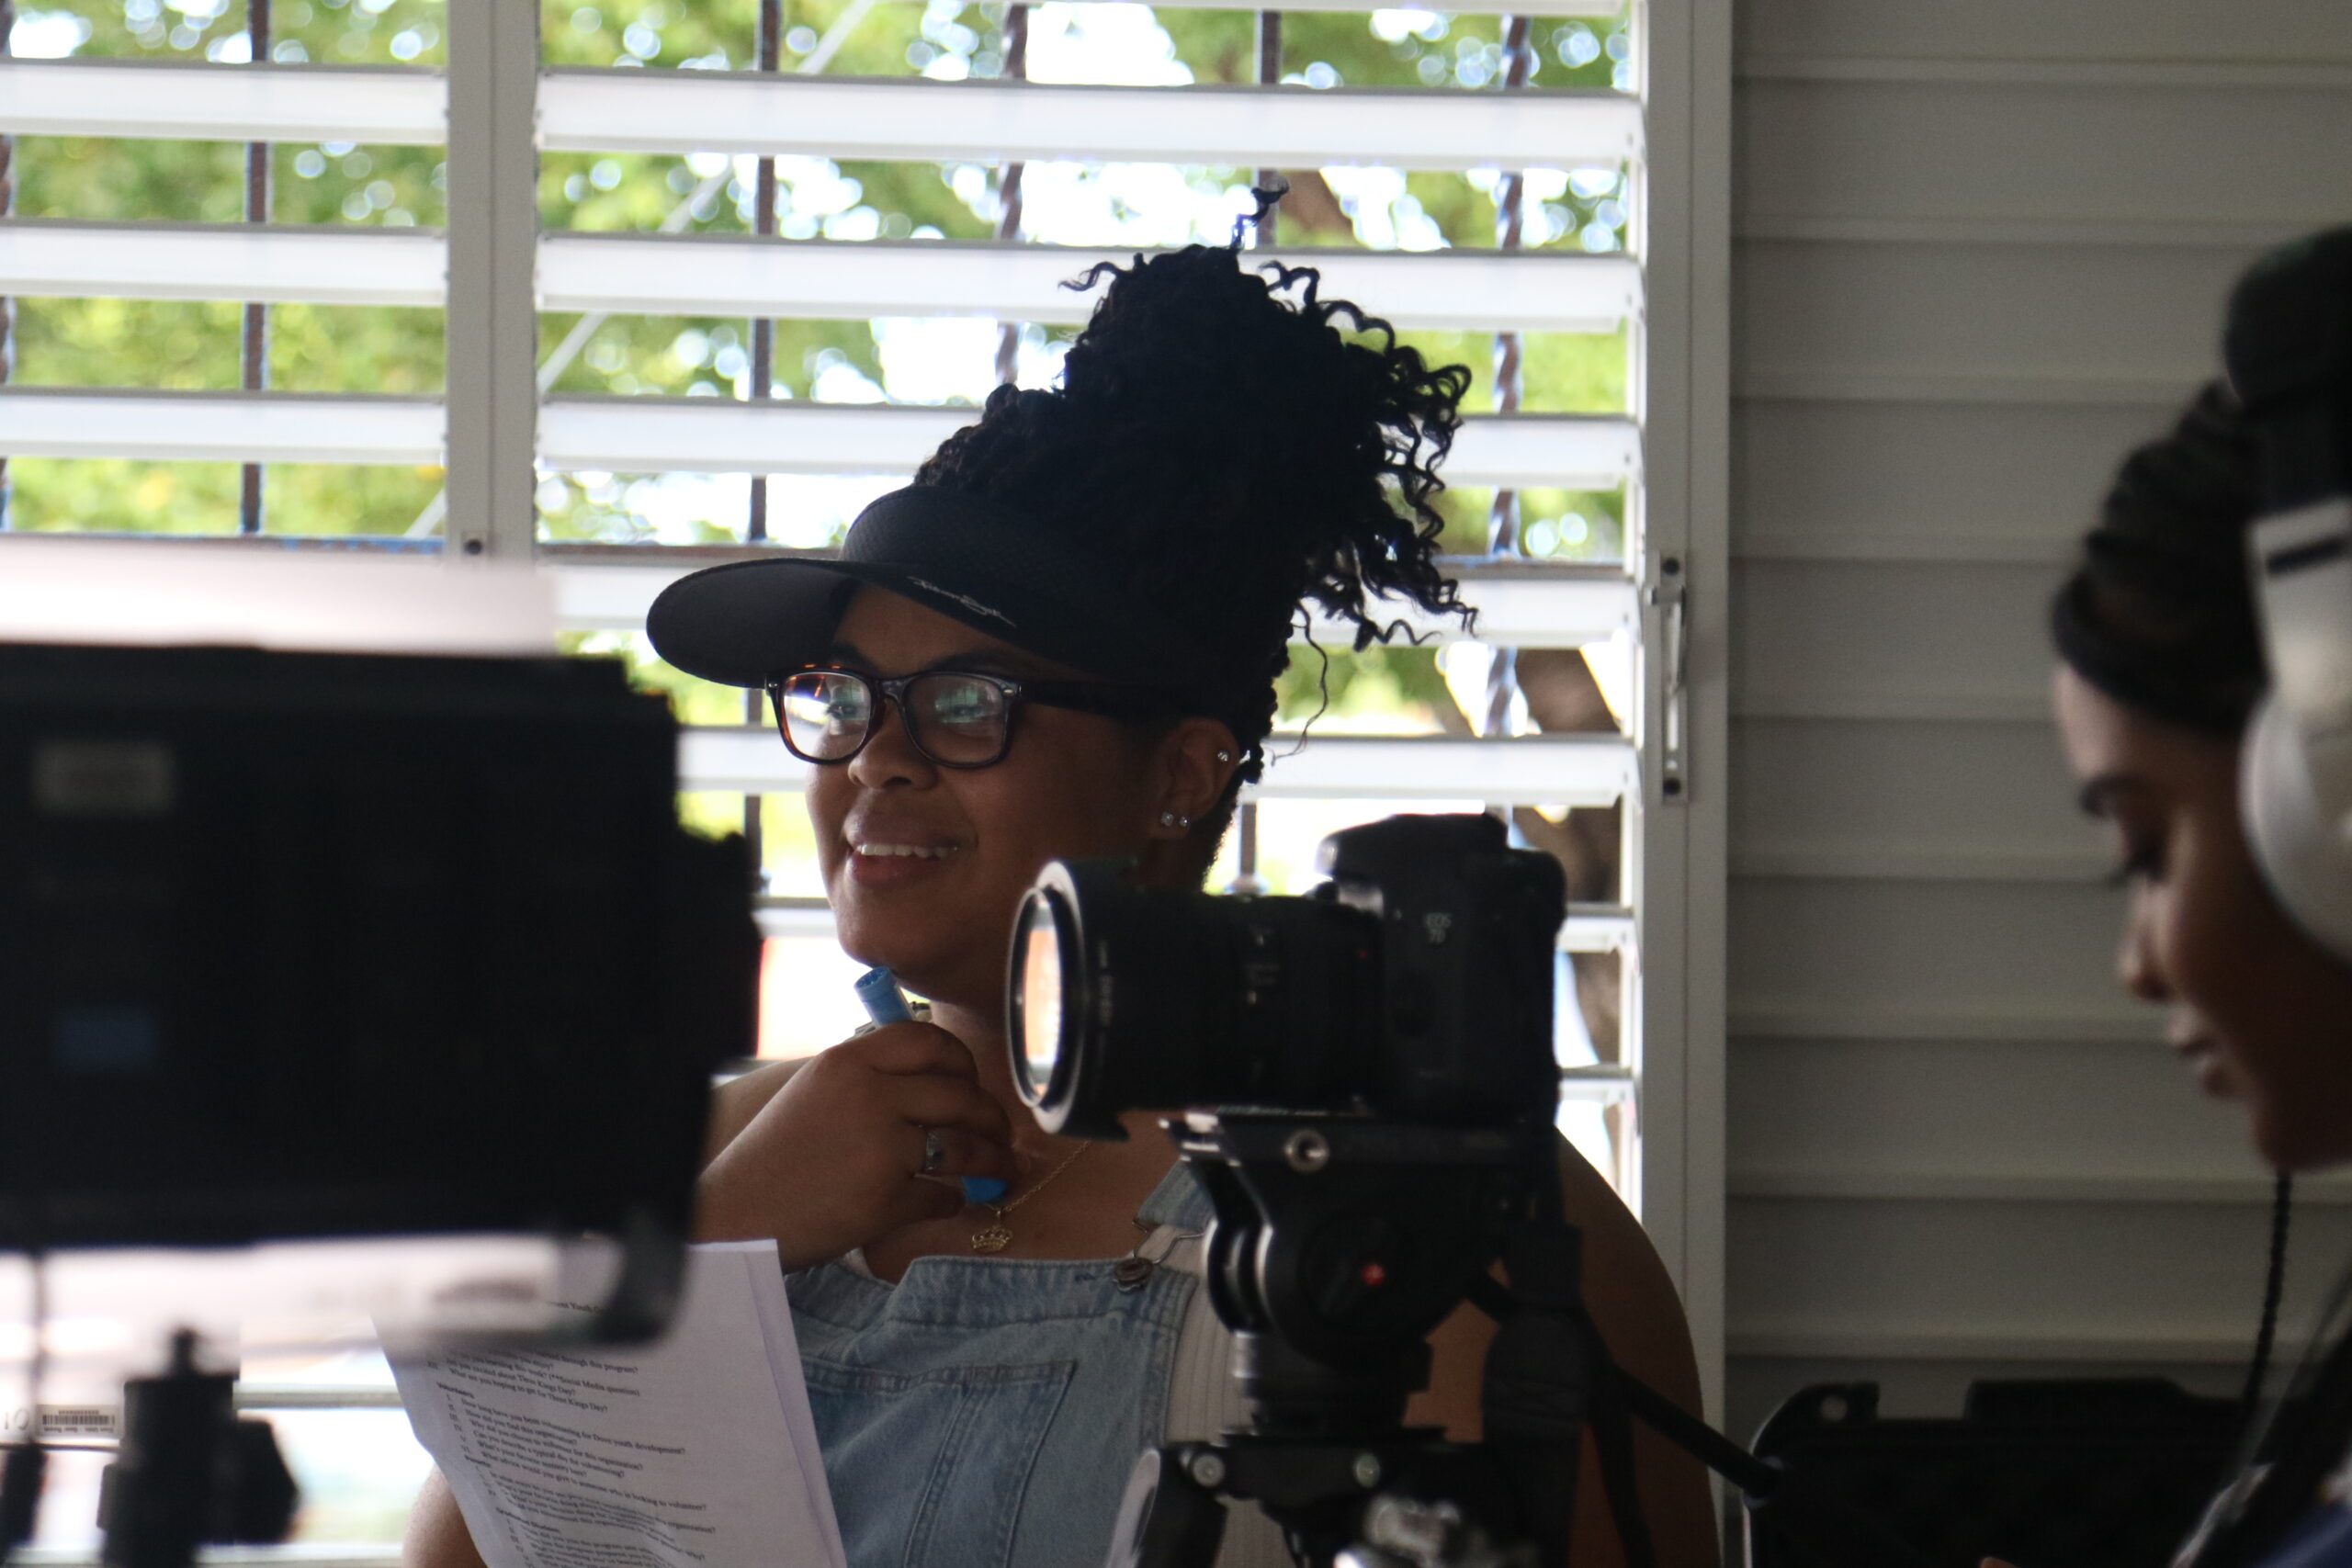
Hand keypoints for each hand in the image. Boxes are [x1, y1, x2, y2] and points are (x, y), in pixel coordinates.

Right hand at [694, 1023, 1016, 1268]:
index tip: (971, 1084)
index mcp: (848, 1061)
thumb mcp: (814, 1092)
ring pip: (965, 1146)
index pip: (930, 1041)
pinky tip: (949, 1203)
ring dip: (992, 1161)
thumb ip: (868, 1076)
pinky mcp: (886, 1198)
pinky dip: (953, 1201)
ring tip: (1000, 1171)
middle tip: (1001, 1135)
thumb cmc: (777, 1157)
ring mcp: (879, 1147)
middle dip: (992, 1118)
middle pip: (961, 1095)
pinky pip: (943, 1195)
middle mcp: (868, 1095)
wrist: (735, 1219)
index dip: (963, 1063)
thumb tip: (939, 1078)